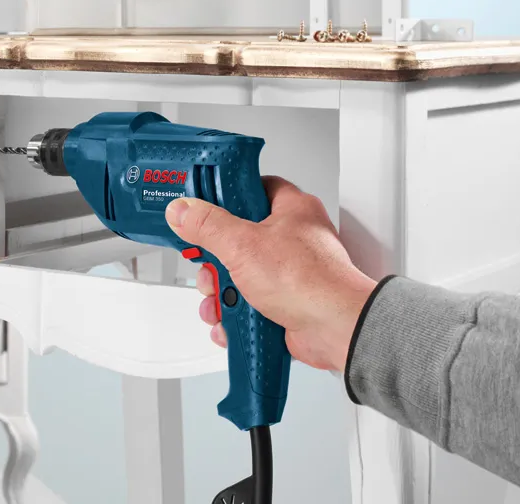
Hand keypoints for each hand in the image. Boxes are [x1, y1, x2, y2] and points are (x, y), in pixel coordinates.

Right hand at [165, 176, 376, 372]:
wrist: (335, 330)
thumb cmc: (309, 281)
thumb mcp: (243, 245)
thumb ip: (208, 225)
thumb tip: (184, 211)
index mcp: (290, 209)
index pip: (252, 188)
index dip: (224, 198)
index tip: (200, 210)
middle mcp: (291, 238)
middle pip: (236, 240)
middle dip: (215, 263)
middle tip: (210, 268)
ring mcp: (288, 272)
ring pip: (239, 276)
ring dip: (221, 294)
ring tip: (220, 303)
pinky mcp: (284, 302)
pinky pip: (248, 303)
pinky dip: (234, 316)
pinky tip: (230, 322)